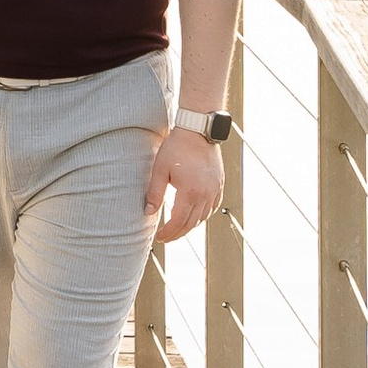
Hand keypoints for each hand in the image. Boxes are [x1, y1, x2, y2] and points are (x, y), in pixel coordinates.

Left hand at [144, 122, 224, 245]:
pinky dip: (203, 214)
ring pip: (204, 217)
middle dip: (178, 233)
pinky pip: (213, 206)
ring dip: (191, 225)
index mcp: (190, 193)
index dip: (169, 232)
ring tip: (178, 228)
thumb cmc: (176, 147)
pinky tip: (195, 215)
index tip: (160, 237)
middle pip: (192, 223)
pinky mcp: (219, 184)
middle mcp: (206, 194)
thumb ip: (154, 193)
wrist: (198, 130)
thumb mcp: (160, 170)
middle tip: (166, 237)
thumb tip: (148, 213)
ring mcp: (215, 189)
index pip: (179, 222)